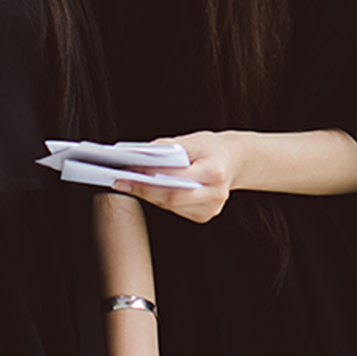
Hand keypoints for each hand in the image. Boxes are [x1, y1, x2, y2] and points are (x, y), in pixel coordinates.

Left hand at [114, 130, 244, 223]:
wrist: (235, 159)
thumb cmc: (212, 147)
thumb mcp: (193, 140)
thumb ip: (169, 148)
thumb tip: (141, 155)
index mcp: (214, 170)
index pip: (175, 178)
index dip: (149, 178)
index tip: (126, 172)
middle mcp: (216, 193)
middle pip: (171, 198)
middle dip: (144, 189)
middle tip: (122, 180)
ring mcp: (212, 208)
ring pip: (172, 206)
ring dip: (149, 195)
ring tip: (129, 183)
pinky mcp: (206, 215)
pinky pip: (177, 210)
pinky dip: (161, 199)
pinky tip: (149, 189)